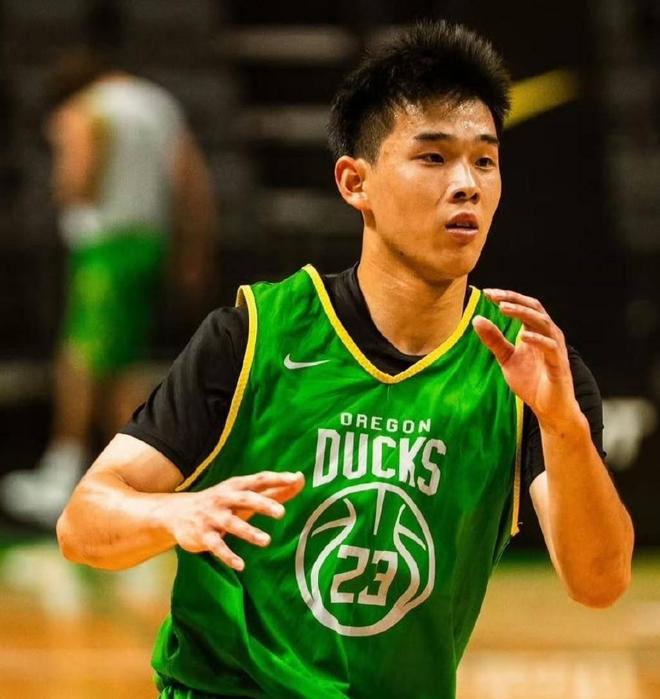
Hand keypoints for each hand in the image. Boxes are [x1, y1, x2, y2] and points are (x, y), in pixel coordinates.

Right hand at [168, 471, 304, 570]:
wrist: (177, 512)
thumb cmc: (221, 501)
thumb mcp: (244, 493)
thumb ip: (273, 489)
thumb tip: (301, 479)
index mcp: (237, 486)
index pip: (260, 479)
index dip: (278, 478)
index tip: (296, 479)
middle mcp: (225, 498)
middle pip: (245, 499)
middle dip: (262, 504)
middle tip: (281, 512)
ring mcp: (213, 517)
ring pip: (231, 524)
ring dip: (248, 532)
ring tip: (266, 541)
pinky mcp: (203, 535)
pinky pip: (216, 546)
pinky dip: (228, 556)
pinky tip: (241, 565)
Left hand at [472, 289, 580, 429]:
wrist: (549, 408)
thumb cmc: (531, 381)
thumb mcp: (506, 358)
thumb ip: (494, 340)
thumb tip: (476, 319)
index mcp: (536, 331)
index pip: (524, 306)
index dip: (507, 297)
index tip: (487, 293)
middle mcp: (548, 335)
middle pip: (534, 308)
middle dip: (513, 299)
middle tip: (493, 296)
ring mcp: (555, 348)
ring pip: (543, 323)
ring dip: (523, 314)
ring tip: (503, 309)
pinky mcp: (559, 364)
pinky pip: (550, 348)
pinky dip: (537, 340)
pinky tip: (523, 336)